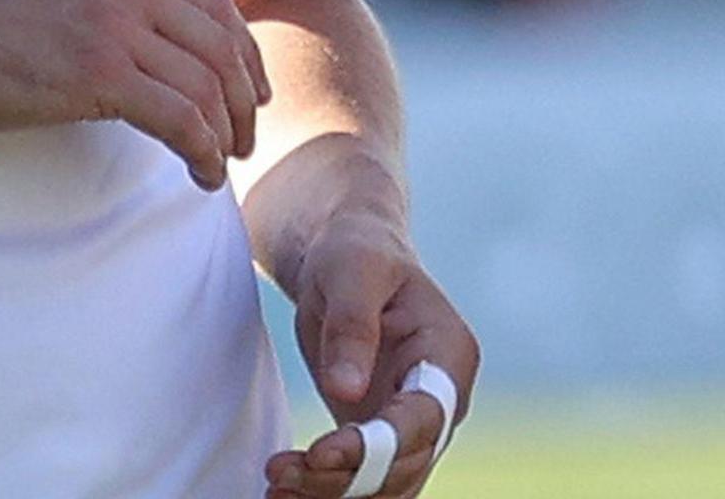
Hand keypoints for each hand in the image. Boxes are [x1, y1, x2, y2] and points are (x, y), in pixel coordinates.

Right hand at [0, 0, 267, 189]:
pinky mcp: (99, 72)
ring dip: (225, 134)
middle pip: (221, 44)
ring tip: (221, 164)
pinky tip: (200, 173)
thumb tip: (173, 50)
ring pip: (207, 85)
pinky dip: (202, 151)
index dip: (244, 53)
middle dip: (243, 100)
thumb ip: (120, 3)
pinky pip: (180, 117)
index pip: (214, 3)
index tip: (251, 93)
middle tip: (244, 140)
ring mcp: (115, 23)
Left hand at [264, 215, 480, 497]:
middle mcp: (442, 398)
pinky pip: (364, 477)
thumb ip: (353, 327)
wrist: (347, 254)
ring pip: (386, 483)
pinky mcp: (383, 434)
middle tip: (279, 472)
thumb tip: (346, 391)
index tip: (319, 454)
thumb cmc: (355, 250)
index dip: (376, 447)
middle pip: (405, 463)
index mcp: (448, 354)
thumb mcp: (352, 271)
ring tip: (276, 484)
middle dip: (343, 478)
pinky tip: (284, 489)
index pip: (422, 419)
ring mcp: (415, 421)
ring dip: (331, 492)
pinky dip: (326, 489)